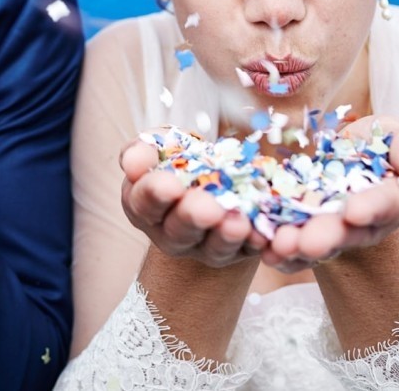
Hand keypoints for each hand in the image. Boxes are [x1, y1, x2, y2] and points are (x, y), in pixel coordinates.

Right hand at [119, 137, 267, 267]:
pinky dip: (257, 242)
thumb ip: (142, 151)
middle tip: (207, 207)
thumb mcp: (157, 147)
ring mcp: (205, 248)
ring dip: (227, 235)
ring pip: (215, 248)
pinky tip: (264, 233)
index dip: (155, 194)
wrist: (211, 179)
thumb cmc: (177, 161)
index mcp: (144, 207)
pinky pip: (249, 251)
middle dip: (193, 218)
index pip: (144, 203)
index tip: (170, 184)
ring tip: (238, 222)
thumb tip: (134, 162)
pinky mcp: (239, 252)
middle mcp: (171, 234)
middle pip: (180, 231)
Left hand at [261, 115, 398, 273]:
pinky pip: (293, 249)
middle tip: (309, 241)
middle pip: (348, 232)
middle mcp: (366, 223)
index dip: (371, 208)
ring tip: (279, 245)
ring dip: (298, 247)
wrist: (344, 158)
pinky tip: (265, 252)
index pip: (387, 204)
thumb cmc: (376, 145)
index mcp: (395, 199)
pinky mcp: (305, 234)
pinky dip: (279, 253)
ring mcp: (334, 232)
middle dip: (328, 236)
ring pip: (318, 244)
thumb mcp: (394, 136)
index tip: (354, 211)